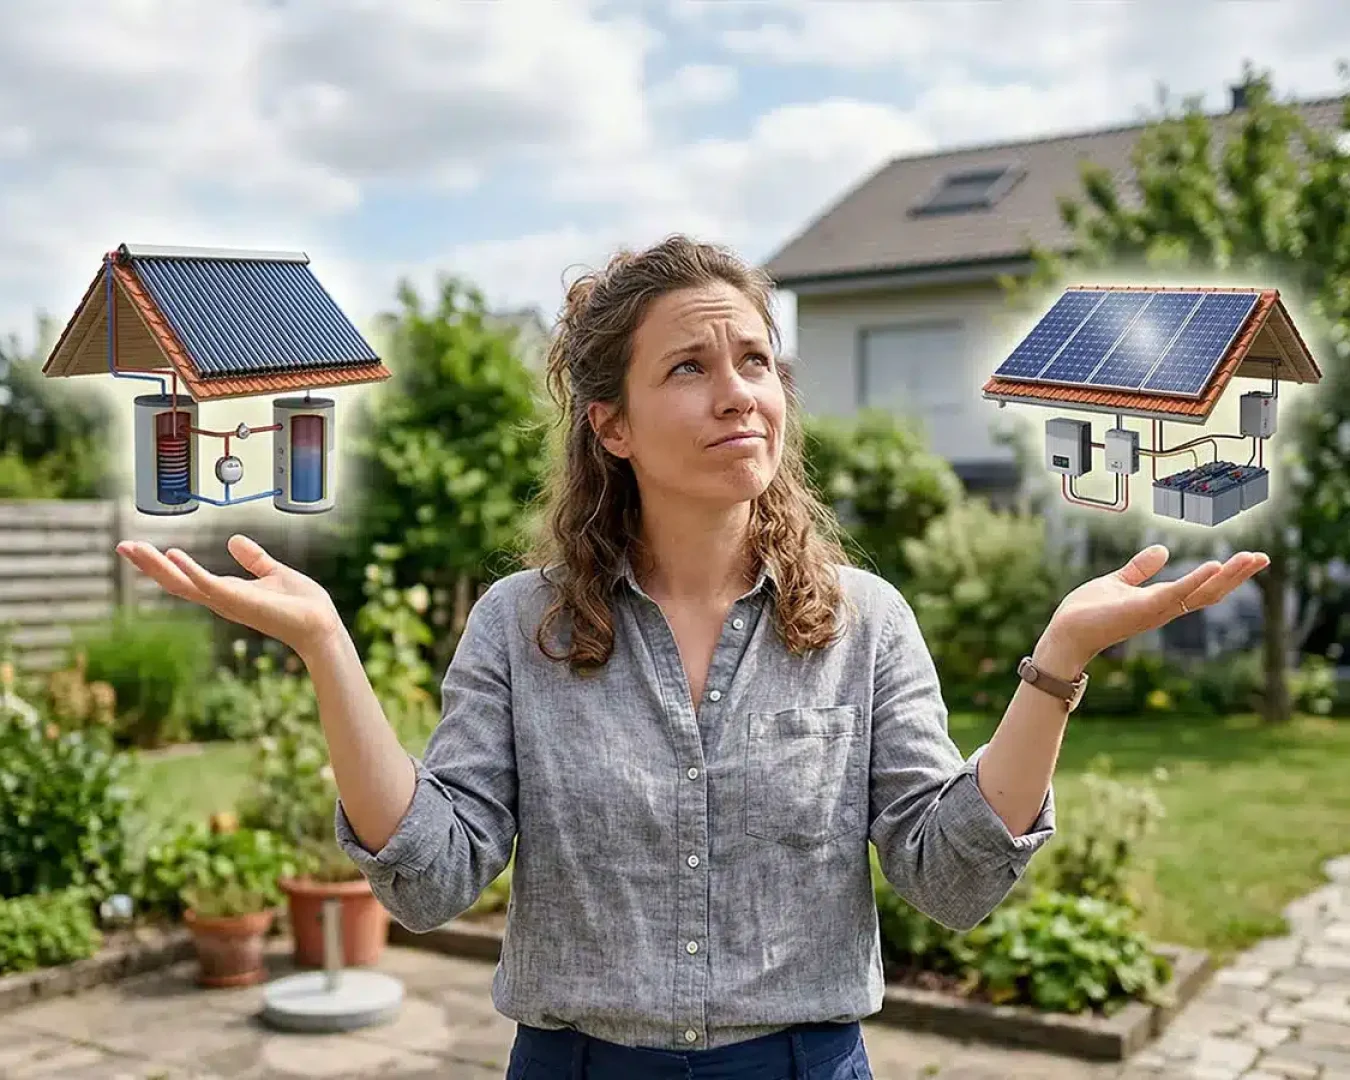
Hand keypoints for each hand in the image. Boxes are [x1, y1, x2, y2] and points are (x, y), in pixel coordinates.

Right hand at [115, 534, 343, 659]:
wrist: (321, 624)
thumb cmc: (301, 604)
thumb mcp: (273, 572)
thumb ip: (254, 559)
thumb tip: (234, 540)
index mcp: (226, 591)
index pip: (185, 577)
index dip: (162, 563)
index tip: (139, 548)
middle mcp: (221, 599)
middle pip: (175, 582)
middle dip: (148, 565)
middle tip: (121, 547)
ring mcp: (228, 602)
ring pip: (184, 584)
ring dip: (158, 567)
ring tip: (133, 549)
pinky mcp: (240, 601)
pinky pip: (209, 585)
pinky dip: (191, 570)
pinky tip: (173, 555)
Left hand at [1035, 544, 1268, 674]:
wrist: (1065, 632)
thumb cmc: (1088, 612)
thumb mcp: (1118, 582)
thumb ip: (1140, 569)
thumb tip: (1162, 549)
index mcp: (1160, 600)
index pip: (1202, 586)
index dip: (1227, 573)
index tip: (1252, 558)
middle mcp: (1164, 608)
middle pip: (1210, 591)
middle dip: (1238, 575)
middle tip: (1264, 558)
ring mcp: (1155, 610)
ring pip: (1200, 593)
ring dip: (1227, 576)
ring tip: (1250, 558)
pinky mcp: (1142, 610)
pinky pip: (1175, 594)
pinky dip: (1195, 581)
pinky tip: (1214, 566)